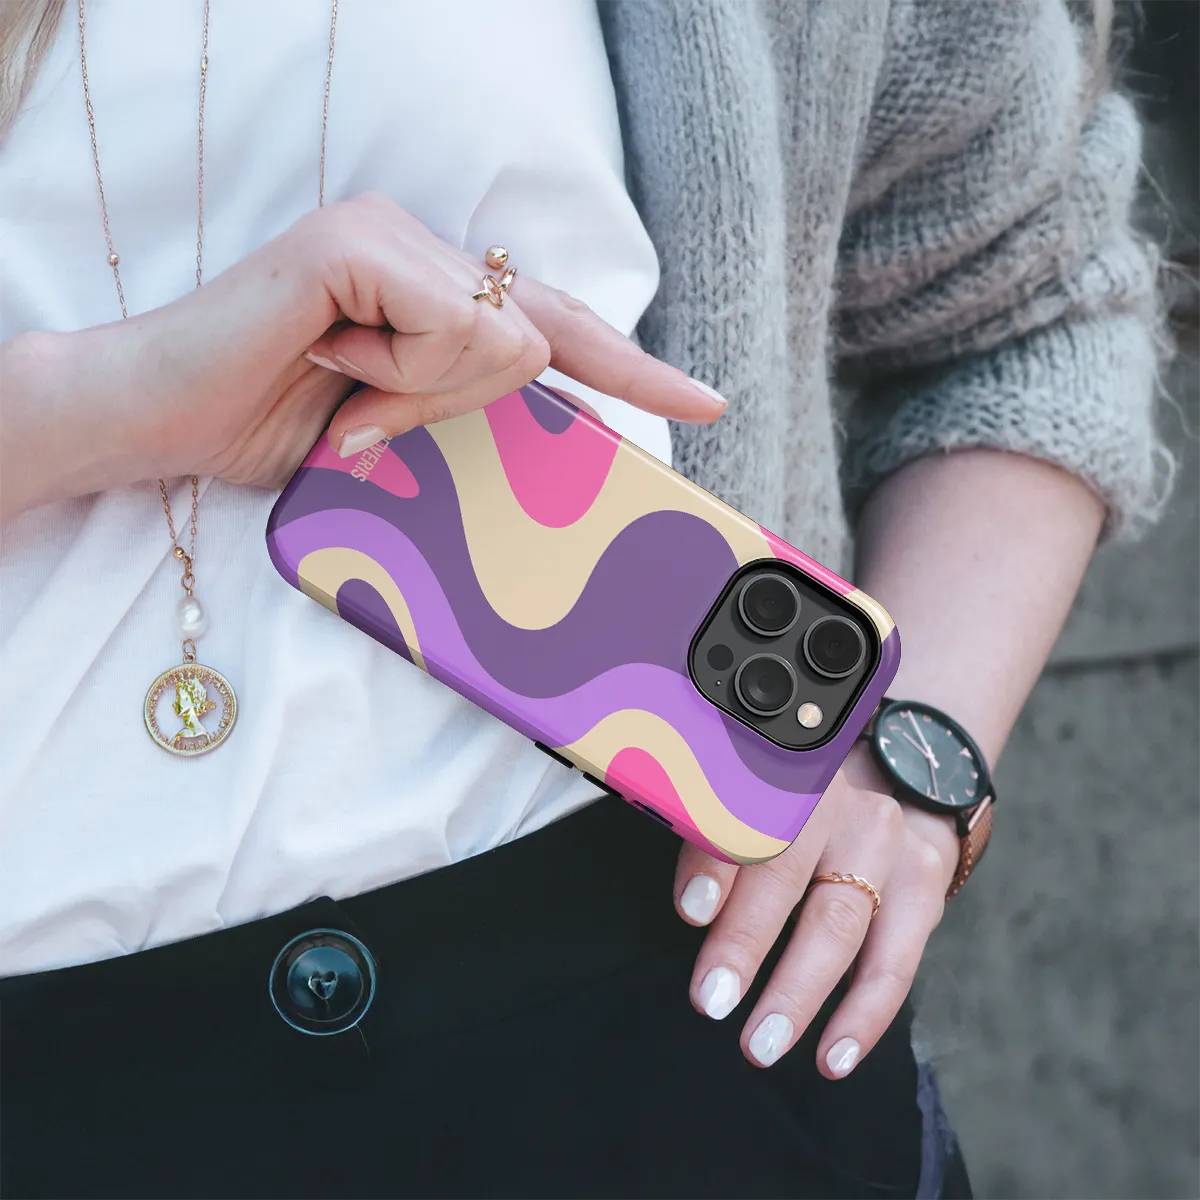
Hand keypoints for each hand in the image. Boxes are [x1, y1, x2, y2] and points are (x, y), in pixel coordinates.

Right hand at [34, 192, 723, 496]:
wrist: (157, 421)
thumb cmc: (273, 429)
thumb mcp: (399, 435)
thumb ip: (473, 417)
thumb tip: (565, 428)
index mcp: (437, 290)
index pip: (557, 328)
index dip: (631, 367)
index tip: (701, 402)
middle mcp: (424, 245)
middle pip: (537, 337)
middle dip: (473, 401)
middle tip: (372, 403)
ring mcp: (391, 234)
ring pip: (501, 340)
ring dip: (421, 395)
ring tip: (340, 385)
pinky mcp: (357, 242)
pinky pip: (451, 328)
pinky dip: (399, 373)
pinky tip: (333, 360)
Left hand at [672, 744, 959, 1073]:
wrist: (895, 780)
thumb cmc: (792, 804)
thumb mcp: (748, 800)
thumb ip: (714, 838)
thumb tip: (693, 906)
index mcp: (782, 770)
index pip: (744, 814)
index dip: (717, 861)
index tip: (691, 911)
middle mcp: (838, 798)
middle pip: (787, 870)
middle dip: (746, 940)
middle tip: (712, 1000)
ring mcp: (886, 840)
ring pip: (839, 922)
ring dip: (798, 989)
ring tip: (761, 1043)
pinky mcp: (923, 881)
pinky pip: (895, 961)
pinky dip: (863, 1015)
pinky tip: (832, 1057)